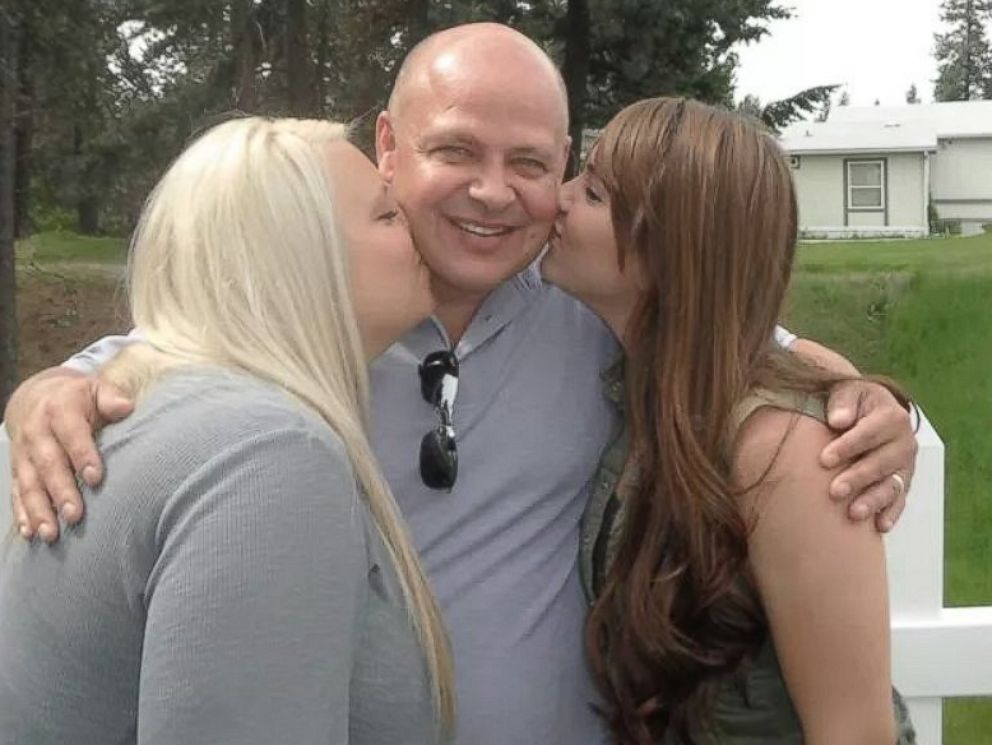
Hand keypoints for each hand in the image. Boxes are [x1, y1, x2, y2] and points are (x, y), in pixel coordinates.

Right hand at [6, 367, 133, 541]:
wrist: (37, 396)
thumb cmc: (79, 398)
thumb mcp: (95, 389)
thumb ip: (110, 397)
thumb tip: (125, 406)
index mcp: (59, 410)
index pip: (71, 434)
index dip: (82, 455)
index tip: (95, 478)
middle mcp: (36, 432)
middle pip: (48, 464)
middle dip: (61, 491)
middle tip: (75, 515)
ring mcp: (23, 453)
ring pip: (29, 483)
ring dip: (39, 510)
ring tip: (52, 533)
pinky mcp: (16, 469)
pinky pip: (17, 492)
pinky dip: (22, 513)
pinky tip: (30, 533)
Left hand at [819, 379, 916, 532]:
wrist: (868, 410)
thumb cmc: (852, 402)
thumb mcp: (846, 392)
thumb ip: (842, 403)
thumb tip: (838, 420)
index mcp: (892, 416)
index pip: (870, 432)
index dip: (848, 446)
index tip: (824, 459)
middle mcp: (904, 442)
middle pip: (882, 463)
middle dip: (858, 477)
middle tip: (834, 491)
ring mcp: (905, 465)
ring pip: (892, 485)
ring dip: (874, 500)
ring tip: (854, 513)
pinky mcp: (903, 482)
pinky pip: (900, 500)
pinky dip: (891, 513)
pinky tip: (879, 526)